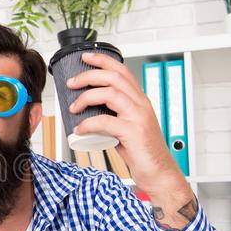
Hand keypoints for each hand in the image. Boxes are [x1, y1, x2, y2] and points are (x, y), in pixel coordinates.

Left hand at [66, 52, 195, 228]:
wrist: (159, 173)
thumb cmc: (142, 152)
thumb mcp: (126, 127)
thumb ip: (112, 116)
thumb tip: (88, 111)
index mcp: (139, 101)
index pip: (122, 71)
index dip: (103, 60)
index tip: (85, 57)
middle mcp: (141, 104)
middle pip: (114, 78)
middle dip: (89, 76)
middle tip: (71, 83)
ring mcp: (139, 117)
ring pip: (110, 93)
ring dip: (86, 97)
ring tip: (73, 107)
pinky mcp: (134, 133)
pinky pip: (105, 121)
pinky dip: (88, 124)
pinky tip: (79, 130)